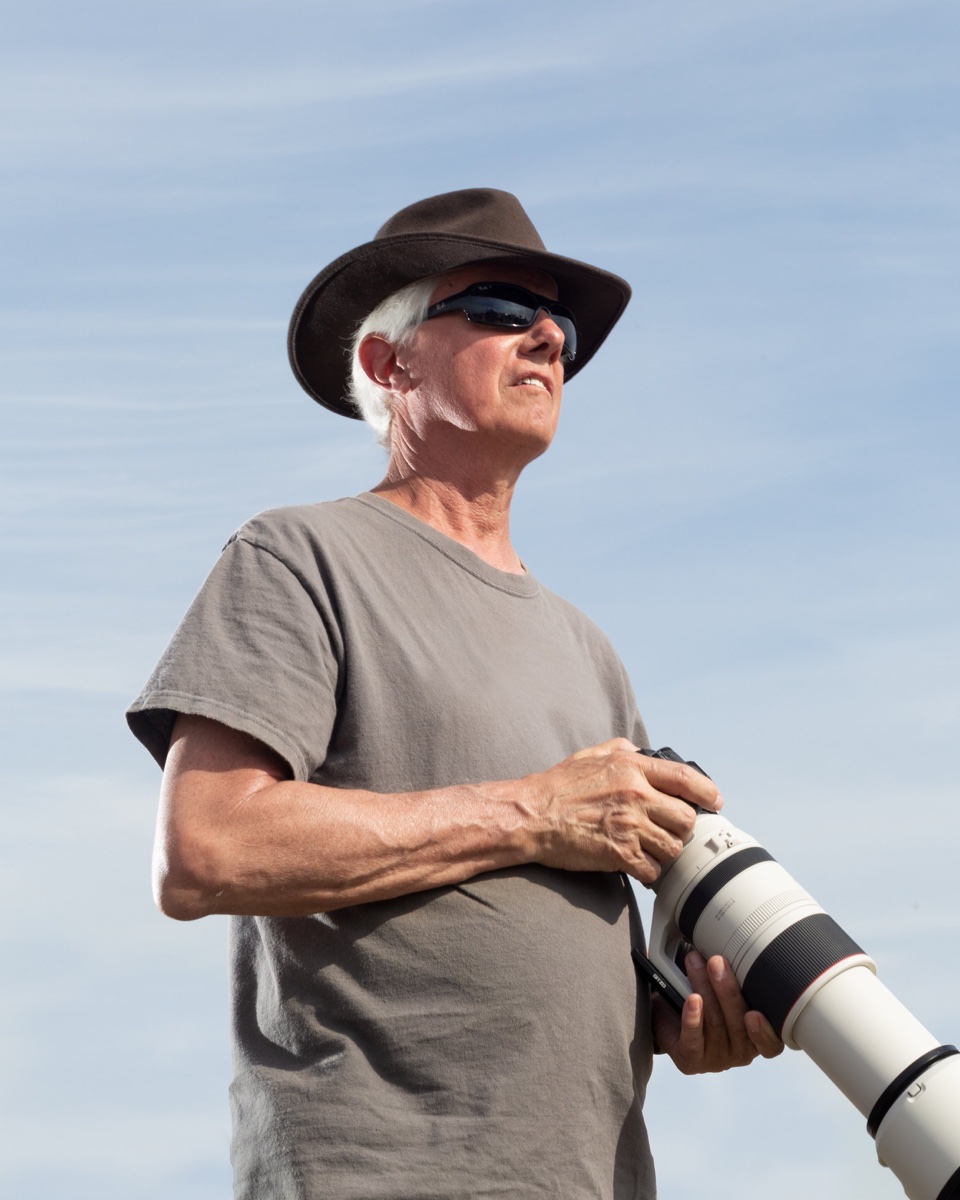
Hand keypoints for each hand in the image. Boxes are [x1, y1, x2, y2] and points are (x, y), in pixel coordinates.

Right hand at [529, 738, 721, 884]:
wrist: (531, 815)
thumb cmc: (558, 786)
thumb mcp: (591, 755)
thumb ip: (621, 751)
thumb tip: (643, 753)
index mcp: (631, 767)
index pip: (685, 778)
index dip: (707, 792)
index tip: (714, 801)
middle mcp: (635, 794)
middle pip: (686, 819)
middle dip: (681, 829)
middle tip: (668, 832)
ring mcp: (629, 825)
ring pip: (673, 848)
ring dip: (665, 853)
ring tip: (649, 850)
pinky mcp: (619, 853)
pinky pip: (652, 871)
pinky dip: (648, 873)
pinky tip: (636, 866)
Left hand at [651, 951, 784, 1073]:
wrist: (668, 1018)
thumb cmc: (704, 1004)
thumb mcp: (725, 993)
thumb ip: (739, 980)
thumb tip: (737, 946)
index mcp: (756, 1039)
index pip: (771, 1043)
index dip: (766, 1031)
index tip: (756, 1013)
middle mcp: (739, 1052)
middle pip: (737, 1023)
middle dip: (727, 989)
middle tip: (716, 961)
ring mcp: (715, 1059)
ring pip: (714, 1023)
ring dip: (704, 988)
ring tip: (695, 963)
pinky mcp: (691, 1060)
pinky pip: (693, 1040)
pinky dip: (692, 1017)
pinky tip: (692, 1000)